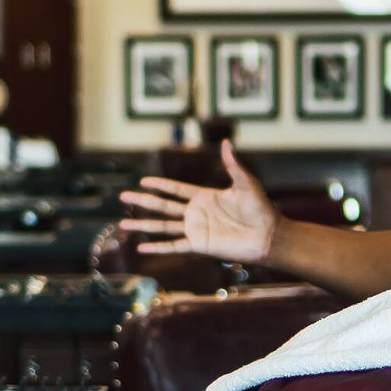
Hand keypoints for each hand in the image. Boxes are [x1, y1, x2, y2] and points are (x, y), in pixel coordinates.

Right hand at [118, 140, 278, 263]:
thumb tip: (226, 143)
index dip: (160, 185)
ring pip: (162, 226)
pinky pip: (173, 246)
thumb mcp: (246, 183)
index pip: (176, 189)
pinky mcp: (198, 245)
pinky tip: (141, 248)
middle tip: (123, 197)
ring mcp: (195, 229)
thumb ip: (232, 165)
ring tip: (123, 224)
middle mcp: (196, 213)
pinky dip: (157, 247)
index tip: (143, 181)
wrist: (267, 235)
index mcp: (204, 196)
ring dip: (143, 225)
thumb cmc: (260, 209)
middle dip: (143, 201)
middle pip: (163, 205)